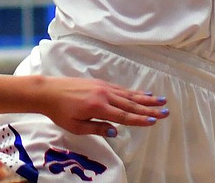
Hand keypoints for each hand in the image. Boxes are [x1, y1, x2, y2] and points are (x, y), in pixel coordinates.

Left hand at [41, 77, 168, 136]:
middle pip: (130, 104)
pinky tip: (142, 94)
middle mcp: (104, 95)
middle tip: (165, 111)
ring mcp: (103, 87)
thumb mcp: (76, 126)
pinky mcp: (101, 83)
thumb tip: (116, 132)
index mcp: (98, 107)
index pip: (124, 116)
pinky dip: (133, 92)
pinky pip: (121, 89)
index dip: (139, 119)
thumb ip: (97, 128)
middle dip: (149, 108)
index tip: (154, 121)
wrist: (49, 91)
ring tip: (160, 101)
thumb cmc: (60, 112)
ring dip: (145, 98)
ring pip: (128, 94)